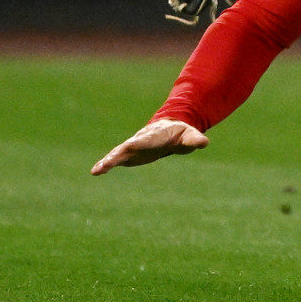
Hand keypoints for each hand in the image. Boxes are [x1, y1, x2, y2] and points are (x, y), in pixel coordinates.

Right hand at [91, 119, 208, 174]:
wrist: (171, 129)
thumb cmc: (181, 133)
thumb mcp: (190, 136)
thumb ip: (195, 139)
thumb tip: (204, 142)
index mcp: (153, 136)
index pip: (143, 141)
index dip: (135, 145)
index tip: (126, 148)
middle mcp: (139, 141)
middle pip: (125, 148)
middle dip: (115, 156)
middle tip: (105, 164)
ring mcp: (132, 148)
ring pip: (118, 154)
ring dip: (108, 162)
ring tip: (96, 170)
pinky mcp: (129, 155)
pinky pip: (116, 160)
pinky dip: (107, 165)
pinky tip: (96, 172)